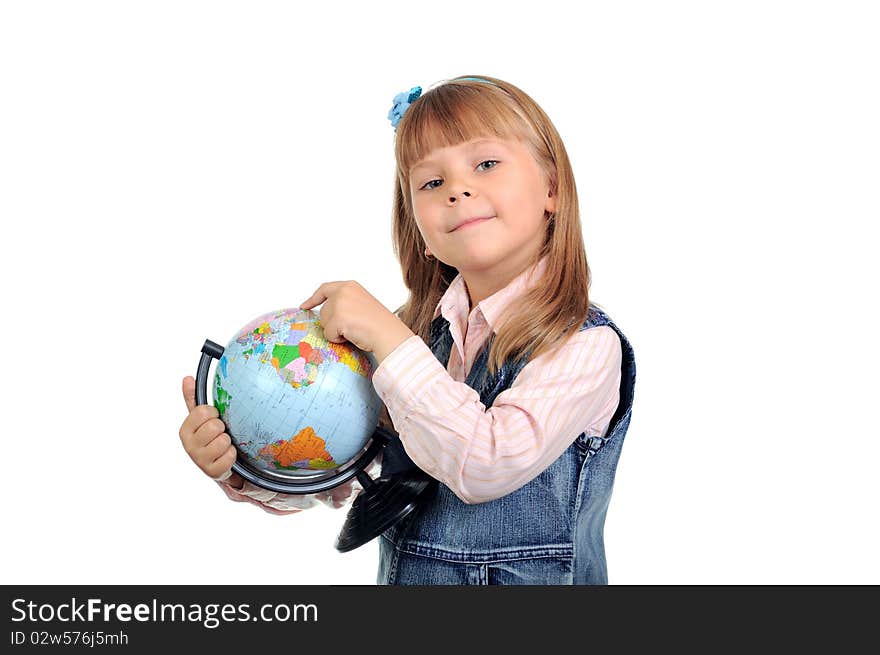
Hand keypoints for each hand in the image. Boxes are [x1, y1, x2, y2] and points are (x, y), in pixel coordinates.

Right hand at [179, 376, 242, 487]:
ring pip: (223, 441)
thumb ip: (194, 399)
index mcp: (185, 430)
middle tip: (220, 433)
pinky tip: (227, 455)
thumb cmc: (209, 437)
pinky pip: (230, 456)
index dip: (213, 413)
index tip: (214, 417)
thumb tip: (187, 378)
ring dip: (228, 442)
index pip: (202, 411)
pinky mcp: (212, 472)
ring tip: (224, 445)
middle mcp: (188, 445)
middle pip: (214, 426)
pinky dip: (232, 455)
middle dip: (222, 428)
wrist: (217, 464)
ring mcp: (199, 460)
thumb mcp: (201, 419)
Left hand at [299, 280, 413, 362]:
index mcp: (350, 286)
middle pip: (323, 311)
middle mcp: (342, 291)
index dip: (313, 299)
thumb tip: (326, 315)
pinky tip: (352, 336)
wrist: (388, 333)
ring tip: (354, 330)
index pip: (325, 289)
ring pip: (324, 323)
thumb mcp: (361, 304)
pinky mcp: (337, 318)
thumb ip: (344, 303)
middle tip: (352, 326)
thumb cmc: (380, 323)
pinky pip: (328, 334)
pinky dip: (338, 339)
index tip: (304, 305)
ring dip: (335, 331)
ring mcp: (339, 304)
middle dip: (333, 323)